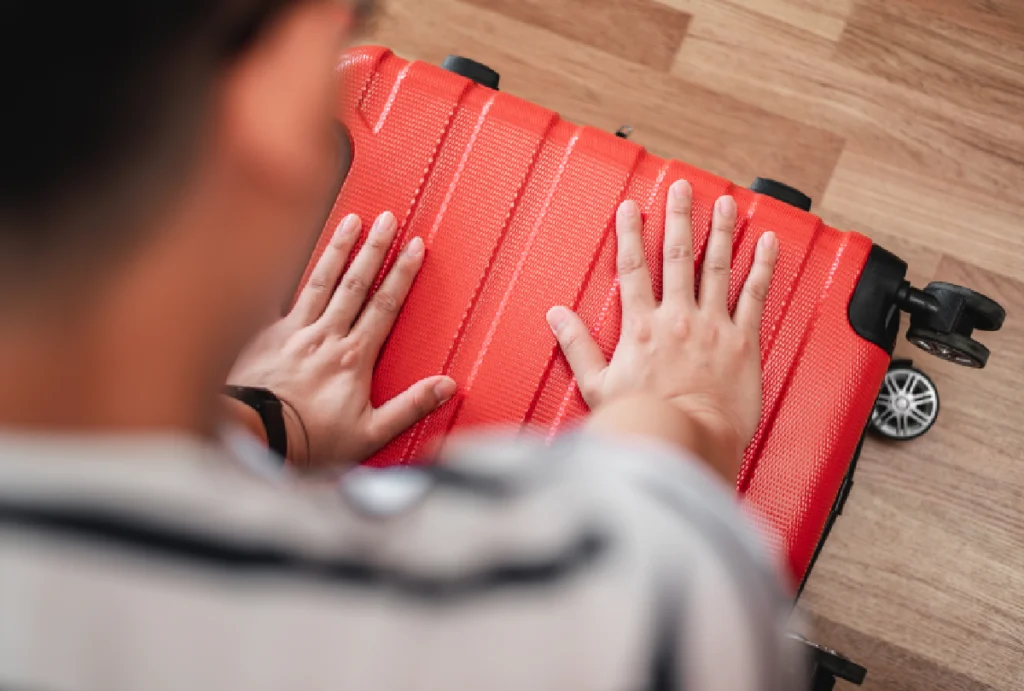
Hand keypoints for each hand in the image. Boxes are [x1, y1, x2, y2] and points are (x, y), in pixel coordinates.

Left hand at [229, 211, 455, 469]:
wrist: (254, 438)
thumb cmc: (310, 441)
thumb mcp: (370, 433)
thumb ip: (410, 407)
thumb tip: (447, 386)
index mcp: (354, 357)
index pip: (385, 305)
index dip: (402, 273)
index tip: (415, 246)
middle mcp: (326, 336)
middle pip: (356, 283)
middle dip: (374, 248)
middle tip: (387, 218)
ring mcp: (293, 331)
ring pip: (321, 280)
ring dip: (338, 249)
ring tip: (351, 221)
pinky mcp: (265, 335)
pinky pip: (282, 295)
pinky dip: (290, 272)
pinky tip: (291, 253)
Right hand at [546, 181, 778, 477]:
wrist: (687, 441)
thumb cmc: (644, 420)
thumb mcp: (597, 386)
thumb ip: (577, 346)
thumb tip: (557, 316)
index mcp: (641, 326)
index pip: (632, 268)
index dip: (630, 233)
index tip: (631, 208)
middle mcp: (677, 317)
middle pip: (677, 256)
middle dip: (679, 217)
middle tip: (682, 189)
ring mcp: (712, 326)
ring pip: (717, 267)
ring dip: (720, 231)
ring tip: (724, 204)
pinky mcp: (742, 341)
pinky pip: (754, 295)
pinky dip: (762, 267)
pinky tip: (766, 244)